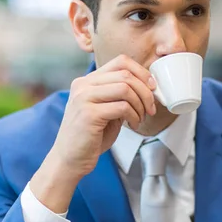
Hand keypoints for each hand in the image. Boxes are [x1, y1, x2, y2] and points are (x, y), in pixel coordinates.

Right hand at [50, 55, 156, 178]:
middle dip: (145, 91)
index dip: (141, 72)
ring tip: (140, 118)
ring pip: (125, 88)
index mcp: (87, 81)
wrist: (70, 159)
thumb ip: (120, 95)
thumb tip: (147, 87)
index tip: (152, 87)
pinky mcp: (89, 114)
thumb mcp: (105, 109)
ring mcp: (84, 98)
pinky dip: (134, 116)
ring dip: (140, 105)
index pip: (120, 61)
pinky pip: (122, 107)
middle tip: (150, 108)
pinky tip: (132, 124)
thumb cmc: (90, 137)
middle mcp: (83, 85)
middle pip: (125, 74)